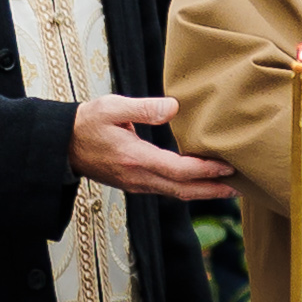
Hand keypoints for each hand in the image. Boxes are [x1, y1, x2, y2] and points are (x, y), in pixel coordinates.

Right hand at [72, 95, 234, 197]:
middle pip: (183, 190)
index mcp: (135, 158)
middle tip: (239, 187)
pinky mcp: (135, 183)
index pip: (179, 171)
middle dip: (212, 190)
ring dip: (202, 192)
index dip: (206, 171)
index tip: (228, 166)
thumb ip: (143, 108)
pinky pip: (167, 190)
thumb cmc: (87, 123)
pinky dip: (188, 188)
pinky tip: (201, 181)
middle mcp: (138, 177)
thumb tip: (174, 108)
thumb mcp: (112, 107)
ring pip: (176, 193)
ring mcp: (136, 184)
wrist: (61, 145)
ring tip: (228, 186)